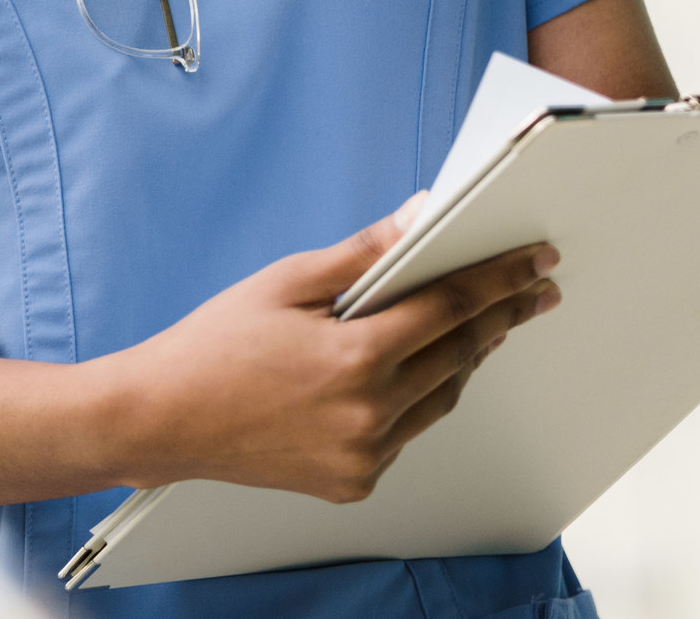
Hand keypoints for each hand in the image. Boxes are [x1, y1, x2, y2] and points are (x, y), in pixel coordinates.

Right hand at [106, 195, 562, 502]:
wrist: (165, 419)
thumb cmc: (215, 347)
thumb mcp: (286, 281)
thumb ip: (361, 253)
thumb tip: (416, 218)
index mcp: (355, 355)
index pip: (452, 306)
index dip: (500, 279)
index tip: (534, 263)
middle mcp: (369, 412)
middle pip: (461, 354)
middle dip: (502, 317)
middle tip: (532, 292)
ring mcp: (364, 454)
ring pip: (441, 398)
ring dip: (465, 359)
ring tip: (481, 327)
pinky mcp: (354, 482)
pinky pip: (407, 433)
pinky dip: (417, 400)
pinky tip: (409, 374)